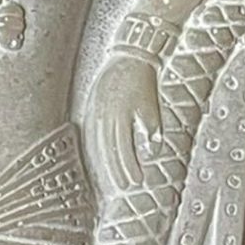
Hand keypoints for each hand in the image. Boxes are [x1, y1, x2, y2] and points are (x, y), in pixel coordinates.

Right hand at [91, 53, 162, 193]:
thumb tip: (152, 151)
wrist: (128, 59)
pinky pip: (92, 135)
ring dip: (107, 163)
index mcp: (119, 116)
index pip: (123, 148)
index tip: (138, 181)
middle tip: (127, 186)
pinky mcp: (91, 109)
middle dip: (118, 170)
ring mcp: (95, 113)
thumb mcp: (151, 106)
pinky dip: (97, 150)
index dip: (130, 166)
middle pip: (109, 150)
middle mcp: (104, 116)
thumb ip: (152, 130)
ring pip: (99, 145)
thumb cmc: (143, 83)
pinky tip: (101, 160)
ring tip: (116, 178)